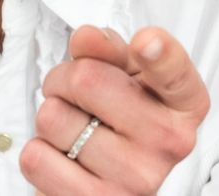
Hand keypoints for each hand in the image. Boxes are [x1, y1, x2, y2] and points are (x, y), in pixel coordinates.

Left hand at [21, 25, 210, 194]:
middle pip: (86, 79)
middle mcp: (169, 142)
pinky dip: (38, 153)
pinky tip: (64, 160)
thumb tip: (89, 38)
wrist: (105, 180)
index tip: (146, 42)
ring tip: (73, 131)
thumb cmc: (113, 118)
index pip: (175, 73)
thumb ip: (106, 50)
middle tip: (76, 97)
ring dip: (49, 118)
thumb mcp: (119, 75)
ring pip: (53, 117)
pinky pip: (36, 158)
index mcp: (182, 104)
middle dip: (63, 79)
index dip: (159, 54)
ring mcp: (136, 178)